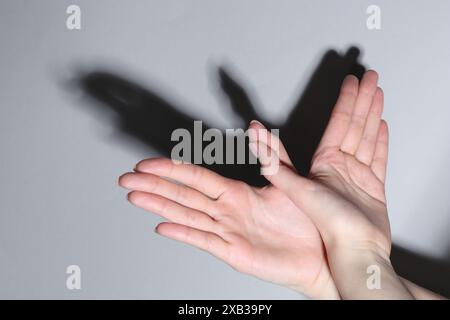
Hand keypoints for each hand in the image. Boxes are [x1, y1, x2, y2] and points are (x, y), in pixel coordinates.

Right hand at [119, 157, 338, 298]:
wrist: (324, 254)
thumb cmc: (307, 220)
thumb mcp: (289, 180)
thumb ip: (271, 154)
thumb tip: (256, 125)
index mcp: (238, 193)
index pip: (197, 177)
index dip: (172, 168)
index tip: (148, 162)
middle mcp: (227, 211)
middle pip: (184, 194)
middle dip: (154, 184)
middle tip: (127, 178)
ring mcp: (227, 232)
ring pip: (187, 214)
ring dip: (160, 205)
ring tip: (135, 196)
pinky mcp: (233, 253)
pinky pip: (204, 240)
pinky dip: (183, 233)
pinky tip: (162, 226)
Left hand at [250, 70, 411, 297]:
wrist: (352, 253)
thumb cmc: (326, 226)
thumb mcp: (295, 189)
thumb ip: (274, 161)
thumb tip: (253, 135)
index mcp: (324, 164)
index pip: (338, 124)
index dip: (346, 101)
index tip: (351, 82)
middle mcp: (340, 167)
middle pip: (354, 125)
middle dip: (363, 100)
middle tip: (371, 77)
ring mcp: (358, 177)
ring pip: (367, 137)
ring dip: (373, 115)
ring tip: (379, 94)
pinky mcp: (373, 188)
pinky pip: (378, 159)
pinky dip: (380, 143)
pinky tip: (382, 127)